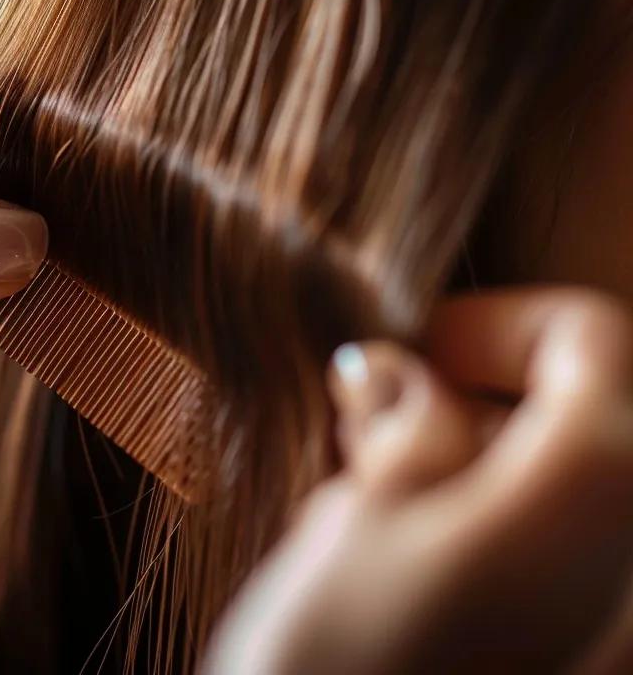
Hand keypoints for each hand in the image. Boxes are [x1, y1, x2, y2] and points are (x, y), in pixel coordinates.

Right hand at [204, 288, 632, 673]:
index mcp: (600, 492)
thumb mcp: (358, 524)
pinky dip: (497, 545)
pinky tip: (419, 581)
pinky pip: (559, 568)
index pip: (592, 339)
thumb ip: (407, 429)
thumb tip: (401, 377)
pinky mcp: (587, 664)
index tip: (419, 354)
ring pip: (570, 499)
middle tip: (380, 438)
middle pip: (590, 420)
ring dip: (482, 478)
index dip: (499, 324)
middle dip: (482, 407)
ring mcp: (620, 626)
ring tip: (381, 516)